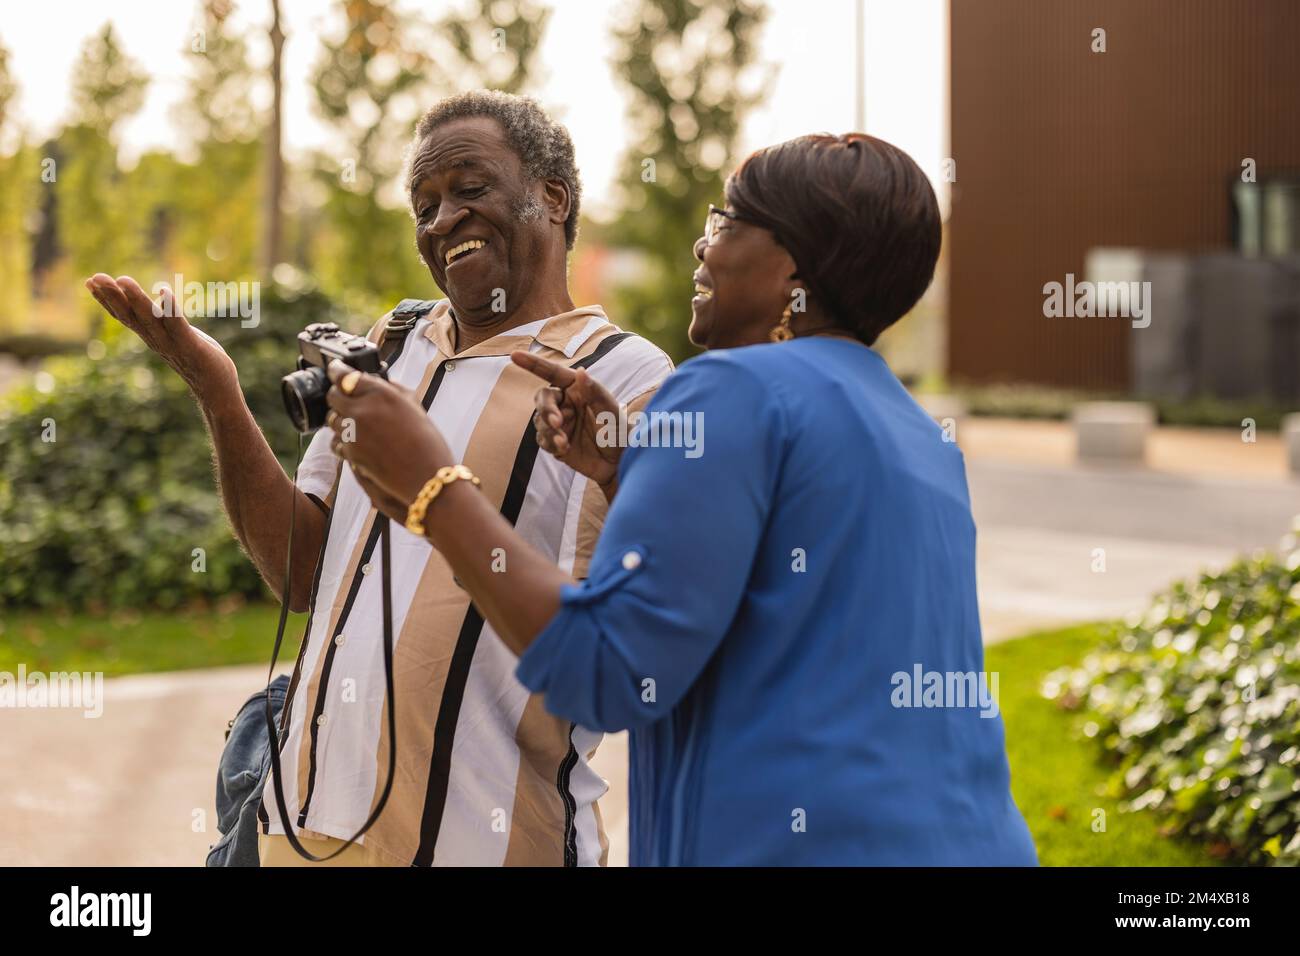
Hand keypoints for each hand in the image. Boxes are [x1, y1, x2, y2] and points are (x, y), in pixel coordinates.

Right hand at [84, 274, 237, 394]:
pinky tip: (164, 291)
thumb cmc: (197, 359)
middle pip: (130, 316)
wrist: (217, 389)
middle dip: (112, 296)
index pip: (124, 316)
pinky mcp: (191, 346)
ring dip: (136, 299)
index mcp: (151, 336)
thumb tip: (158, 297)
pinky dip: (169, 309)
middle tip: (95, 277)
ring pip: (150, 319)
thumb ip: (164, 321)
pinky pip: (177, 325)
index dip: (106, 300)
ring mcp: (172, 344)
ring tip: (122, 279)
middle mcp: (156, 340)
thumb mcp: (176, 335)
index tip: (89, 281)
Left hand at [324, 360, 453, 519]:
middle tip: (347, 398)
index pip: (344, 375)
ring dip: (341, 419)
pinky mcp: (350, 453)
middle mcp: (362, 410)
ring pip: (332, 420)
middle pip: (333, 396)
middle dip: (338, 395)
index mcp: (380, 394)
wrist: (427, 477)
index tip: (335, 369)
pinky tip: (359, 442)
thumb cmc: (426, 442)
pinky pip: (337, 442)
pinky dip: (344, 440)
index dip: (336, 370)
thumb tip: (374, 381)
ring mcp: (353, 433)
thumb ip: (391, 389)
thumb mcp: (414, 405)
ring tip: (358, 424)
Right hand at [511, 350, 622, 491]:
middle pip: (542, 398)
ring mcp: (558, 422)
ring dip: (550, 431)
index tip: (514, 355)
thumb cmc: (618, 429)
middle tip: (557, 422)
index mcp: (576, 388)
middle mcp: (565, 402)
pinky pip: (543, 440)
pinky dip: (551, 444)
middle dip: (546, 410)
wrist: (619, 461)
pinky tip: (565, 449)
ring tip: (565, 442)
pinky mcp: (555, 441)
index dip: (533, 364)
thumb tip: (581, 371)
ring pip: (540, 421)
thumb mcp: (610, 409)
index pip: (552, 372)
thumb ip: (594, 391)